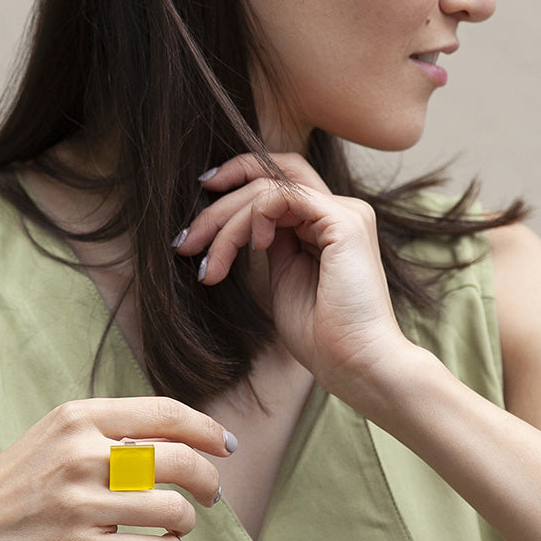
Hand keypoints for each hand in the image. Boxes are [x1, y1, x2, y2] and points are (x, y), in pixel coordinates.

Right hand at [0, 397, 232, 540]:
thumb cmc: (26, 477)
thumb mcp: (61, 432)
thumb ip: (115, 428)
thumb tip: (188, 436)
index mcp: (81, 417)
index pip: (166, 413)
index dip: (207, 429)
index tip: (227, 445)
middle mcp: (82, 454)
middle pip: (179, 459)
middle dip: (209, 479)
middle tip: (213, 493)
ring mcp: (80, 503)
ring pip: (172, 508)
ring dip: (188, 518)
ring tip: (180, 522)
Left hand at [178, 154, 414, 399]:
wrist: (354, 364)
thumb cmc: (320, 335)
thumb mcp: (283, 278)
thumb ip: (271, 243)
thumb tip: (240, 222)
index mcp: (326, 224)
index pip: (277, 180)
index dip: (236, 180)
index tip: (201, 206)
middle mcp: (339, 210)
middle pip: (268, 177)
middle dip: (217, 207)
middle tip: (185, 243)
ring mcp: (345, 212)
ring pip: (268, 187)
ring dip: (226, 221)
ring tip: (209, 263)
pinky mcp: (344, 221)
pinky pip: (283, 196)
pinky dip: (256, 216)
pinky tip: (255, 247)